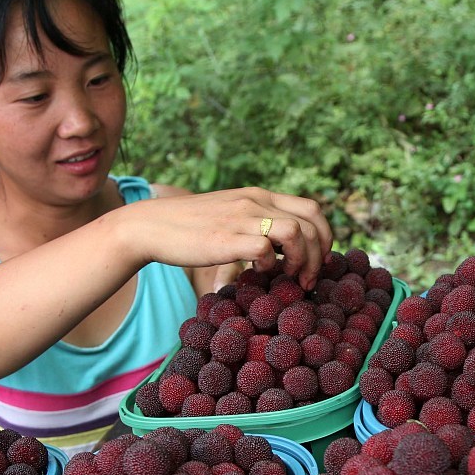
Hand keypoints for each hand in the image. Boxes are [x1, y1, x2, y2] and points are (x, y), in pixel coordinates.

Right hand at [113, 187, 333, 290]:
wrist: (151, 226)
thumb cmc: (191, 228)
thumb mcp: (231, 215)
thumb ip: (257, 223)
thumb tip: (283, 249)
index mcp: (260, 196)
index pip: (312, 208)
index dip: (324, 237)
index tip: (316, 261)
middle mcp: (255, 201)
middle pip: (311, 222)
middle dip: (318, 255)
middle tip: (307, 279)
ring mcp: (241, 218)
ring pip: (296, 232)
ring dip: (301, 261)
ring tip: (288, 278)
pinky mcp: (226, 238)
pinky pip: (265, 249)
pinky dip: (269, 265)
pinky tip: (256, 273)